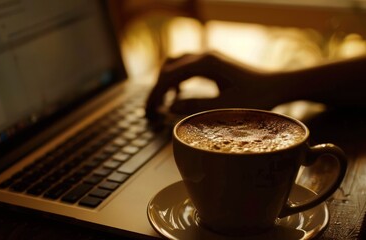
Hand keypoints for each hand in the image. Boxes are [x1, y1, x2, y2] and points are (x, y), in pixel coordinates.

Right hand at [145, 52, 280, 119]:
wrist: (277, 85)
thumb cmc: (256, 97)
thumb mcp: (225, 107)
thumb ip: (196, 106)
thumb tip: (170, 107)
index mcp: (205, 64)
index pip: (170, 76)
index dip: (156, 93)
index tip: (149, 110)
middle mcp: (204, 56)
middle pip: (169, 67)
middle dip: (157, 88)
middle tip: (151, 109)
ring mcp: (209, 57)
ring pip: (176, 64)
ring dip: (166, 81)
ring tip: (162, 102)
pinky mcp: (213, 62)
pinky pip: (186, 66)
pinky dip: (177, 78)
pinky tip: (178, 93)